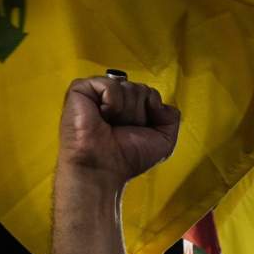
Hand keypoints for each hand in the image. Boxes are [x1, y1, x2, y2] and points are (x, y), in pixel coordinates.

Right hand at [57, 76, 180, 187]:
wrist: (104, 168)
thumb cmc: (128, 158)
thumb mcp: (164, 141)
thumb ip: (171, 118)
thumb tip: (160, 101)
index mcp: (129, 107)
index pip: (151, 94)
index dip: (151, 113)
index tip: (138, 131)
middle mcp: (114, 98)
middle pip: (142, 90)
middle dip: (138, 114)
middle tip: (121, 130)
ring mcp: (97, 92)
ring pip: (129, 87)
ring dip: (126, 112)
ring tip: (110, 125)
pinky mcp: (82, 89)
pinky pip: (111, 85)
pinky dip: (112, 103)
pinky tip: (102, 116)